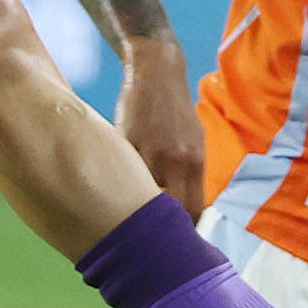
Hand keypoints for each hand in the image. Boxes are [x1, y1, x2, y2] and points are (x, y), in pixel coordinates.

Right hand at [116, 43, 206, 218]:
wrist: (156, 69)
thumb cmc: (174, 109)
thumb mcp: (193, 139)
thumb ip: (189, 172)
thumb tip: (184, 208)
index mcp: (194, 161)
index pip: (193, 210)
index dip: (183, 230)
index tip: (172, 238)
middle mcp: (175, 159)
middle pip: (168, 210)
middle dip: (158, 225)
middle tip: (148, 231)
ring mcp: (149, 151)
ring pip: (140, 192)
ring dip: (134, 201)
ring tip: (126, 207)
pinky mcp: (126, 141)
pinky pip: (122, 171)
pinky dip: (118, 179)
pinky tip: (113, 179)